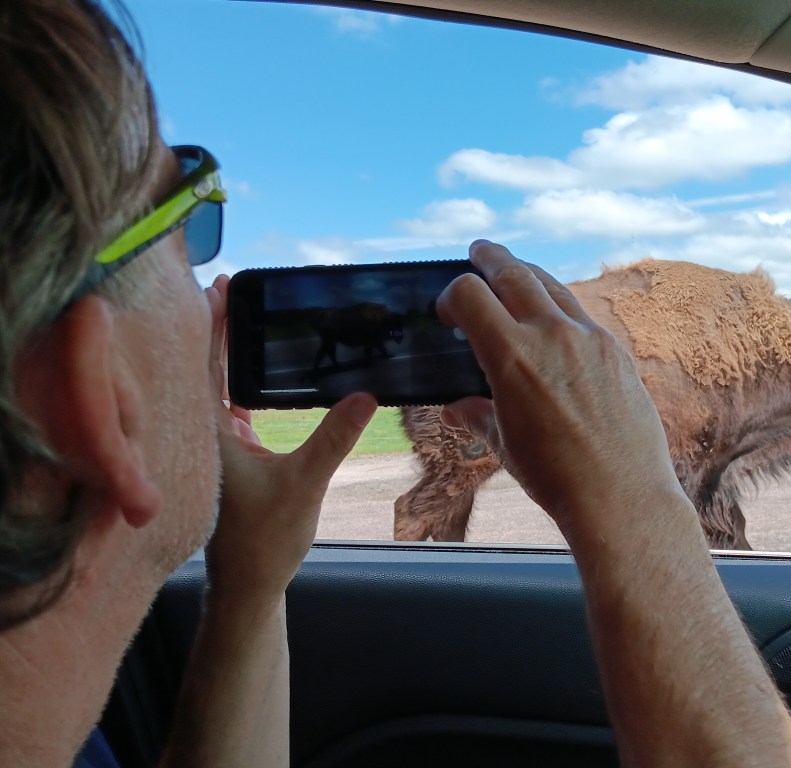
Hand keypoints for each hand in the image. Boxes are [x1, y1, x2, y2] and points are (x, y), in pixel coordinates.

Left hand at [202, 275, 376, 604]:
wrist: (250, 585)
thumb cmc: (264, 541)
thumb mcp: (305, 482)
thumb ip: (334, 437)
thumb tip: (365, 393)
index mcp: (210, 436)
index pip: (204, 367)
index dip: (210, 325)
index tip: (219, 288)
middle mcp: (207, 437)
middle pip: (207, 368)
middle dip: (218, 327)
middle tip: (233, 288)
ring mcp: (219, 447)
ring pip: (219, 387)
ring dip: (231, 353)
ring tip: (246, 317)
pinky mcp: (234, 458)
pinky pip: (234, 408)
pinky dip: (244, 384)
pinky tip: (260, 369)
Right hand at [436, 241, 683, 541]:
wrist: (621, 495)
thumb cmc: (555, 476)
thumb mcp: (504, 445)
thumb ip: (475, 415)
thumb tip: (456, 407)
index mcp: (512, 356)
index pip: (469, 294)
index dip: (450, 296)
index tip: (448, 312)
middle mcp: (551, 334)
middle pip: (512, 272)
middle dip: (489, 258)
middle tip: (479, 251)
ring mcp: (589, 338)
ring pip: (552, 285)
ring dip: (527, 275)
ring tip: (515, 274)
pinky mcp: (615, 350)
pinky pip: (580, 314)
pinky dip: (559, 308)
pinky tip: (555, 322)